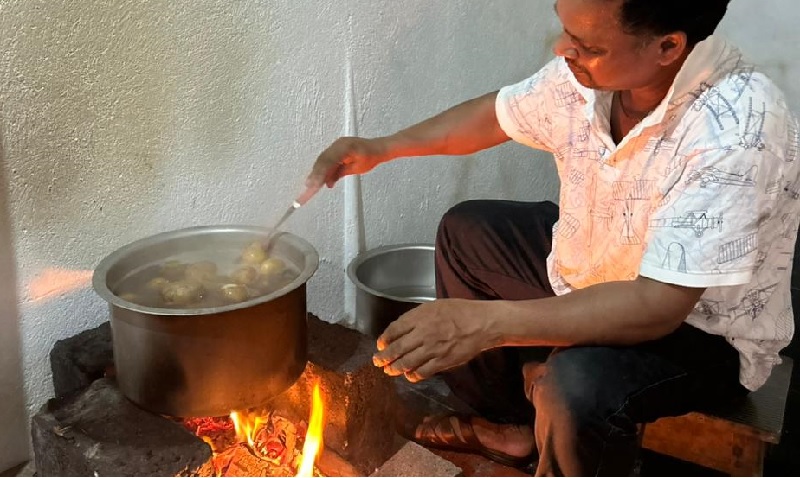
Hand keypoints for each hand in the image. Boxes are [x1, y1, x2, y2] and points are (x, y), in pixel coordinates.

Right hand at [306, 137, 386, 190]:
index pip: (327, 161)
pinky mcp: (336, 151)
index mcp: (344, 147)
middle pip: (322, 161)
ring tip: (312, 187)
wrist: (377, 148)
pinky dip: (323, 171)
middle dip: (314, 175)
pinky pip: (327, 161)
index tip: (313, 185)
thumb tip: (328, 182)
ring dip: (317, 174)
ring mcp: (336, 147)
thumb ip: (341, 173)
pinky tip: (322, 181)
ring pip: (322, 161)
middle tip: (309, 188)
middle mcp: (338, 145)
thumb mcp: (357, 168)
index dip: (319, 174)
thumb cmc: (371, 156)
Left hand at [372, 298, 496, 381]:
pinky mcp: (442, 362)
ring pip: (406, 362)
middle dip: (384, 357)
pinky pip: (422, 372)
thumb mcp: (435, 306)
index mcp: (420, 317)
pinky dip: (413, 375)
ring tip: (389, 371)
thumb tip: (402, 328)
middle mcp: (423, 333)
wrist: (482, 323)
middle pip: (397, 348)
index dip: (384, 339)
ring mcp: (432, 349)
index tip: (380, 345)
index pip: (394, 329)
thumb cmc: (460, 311)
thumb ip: (418, 316)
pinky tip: (409, 376)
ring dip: (395, 368)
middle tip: (377, 362)